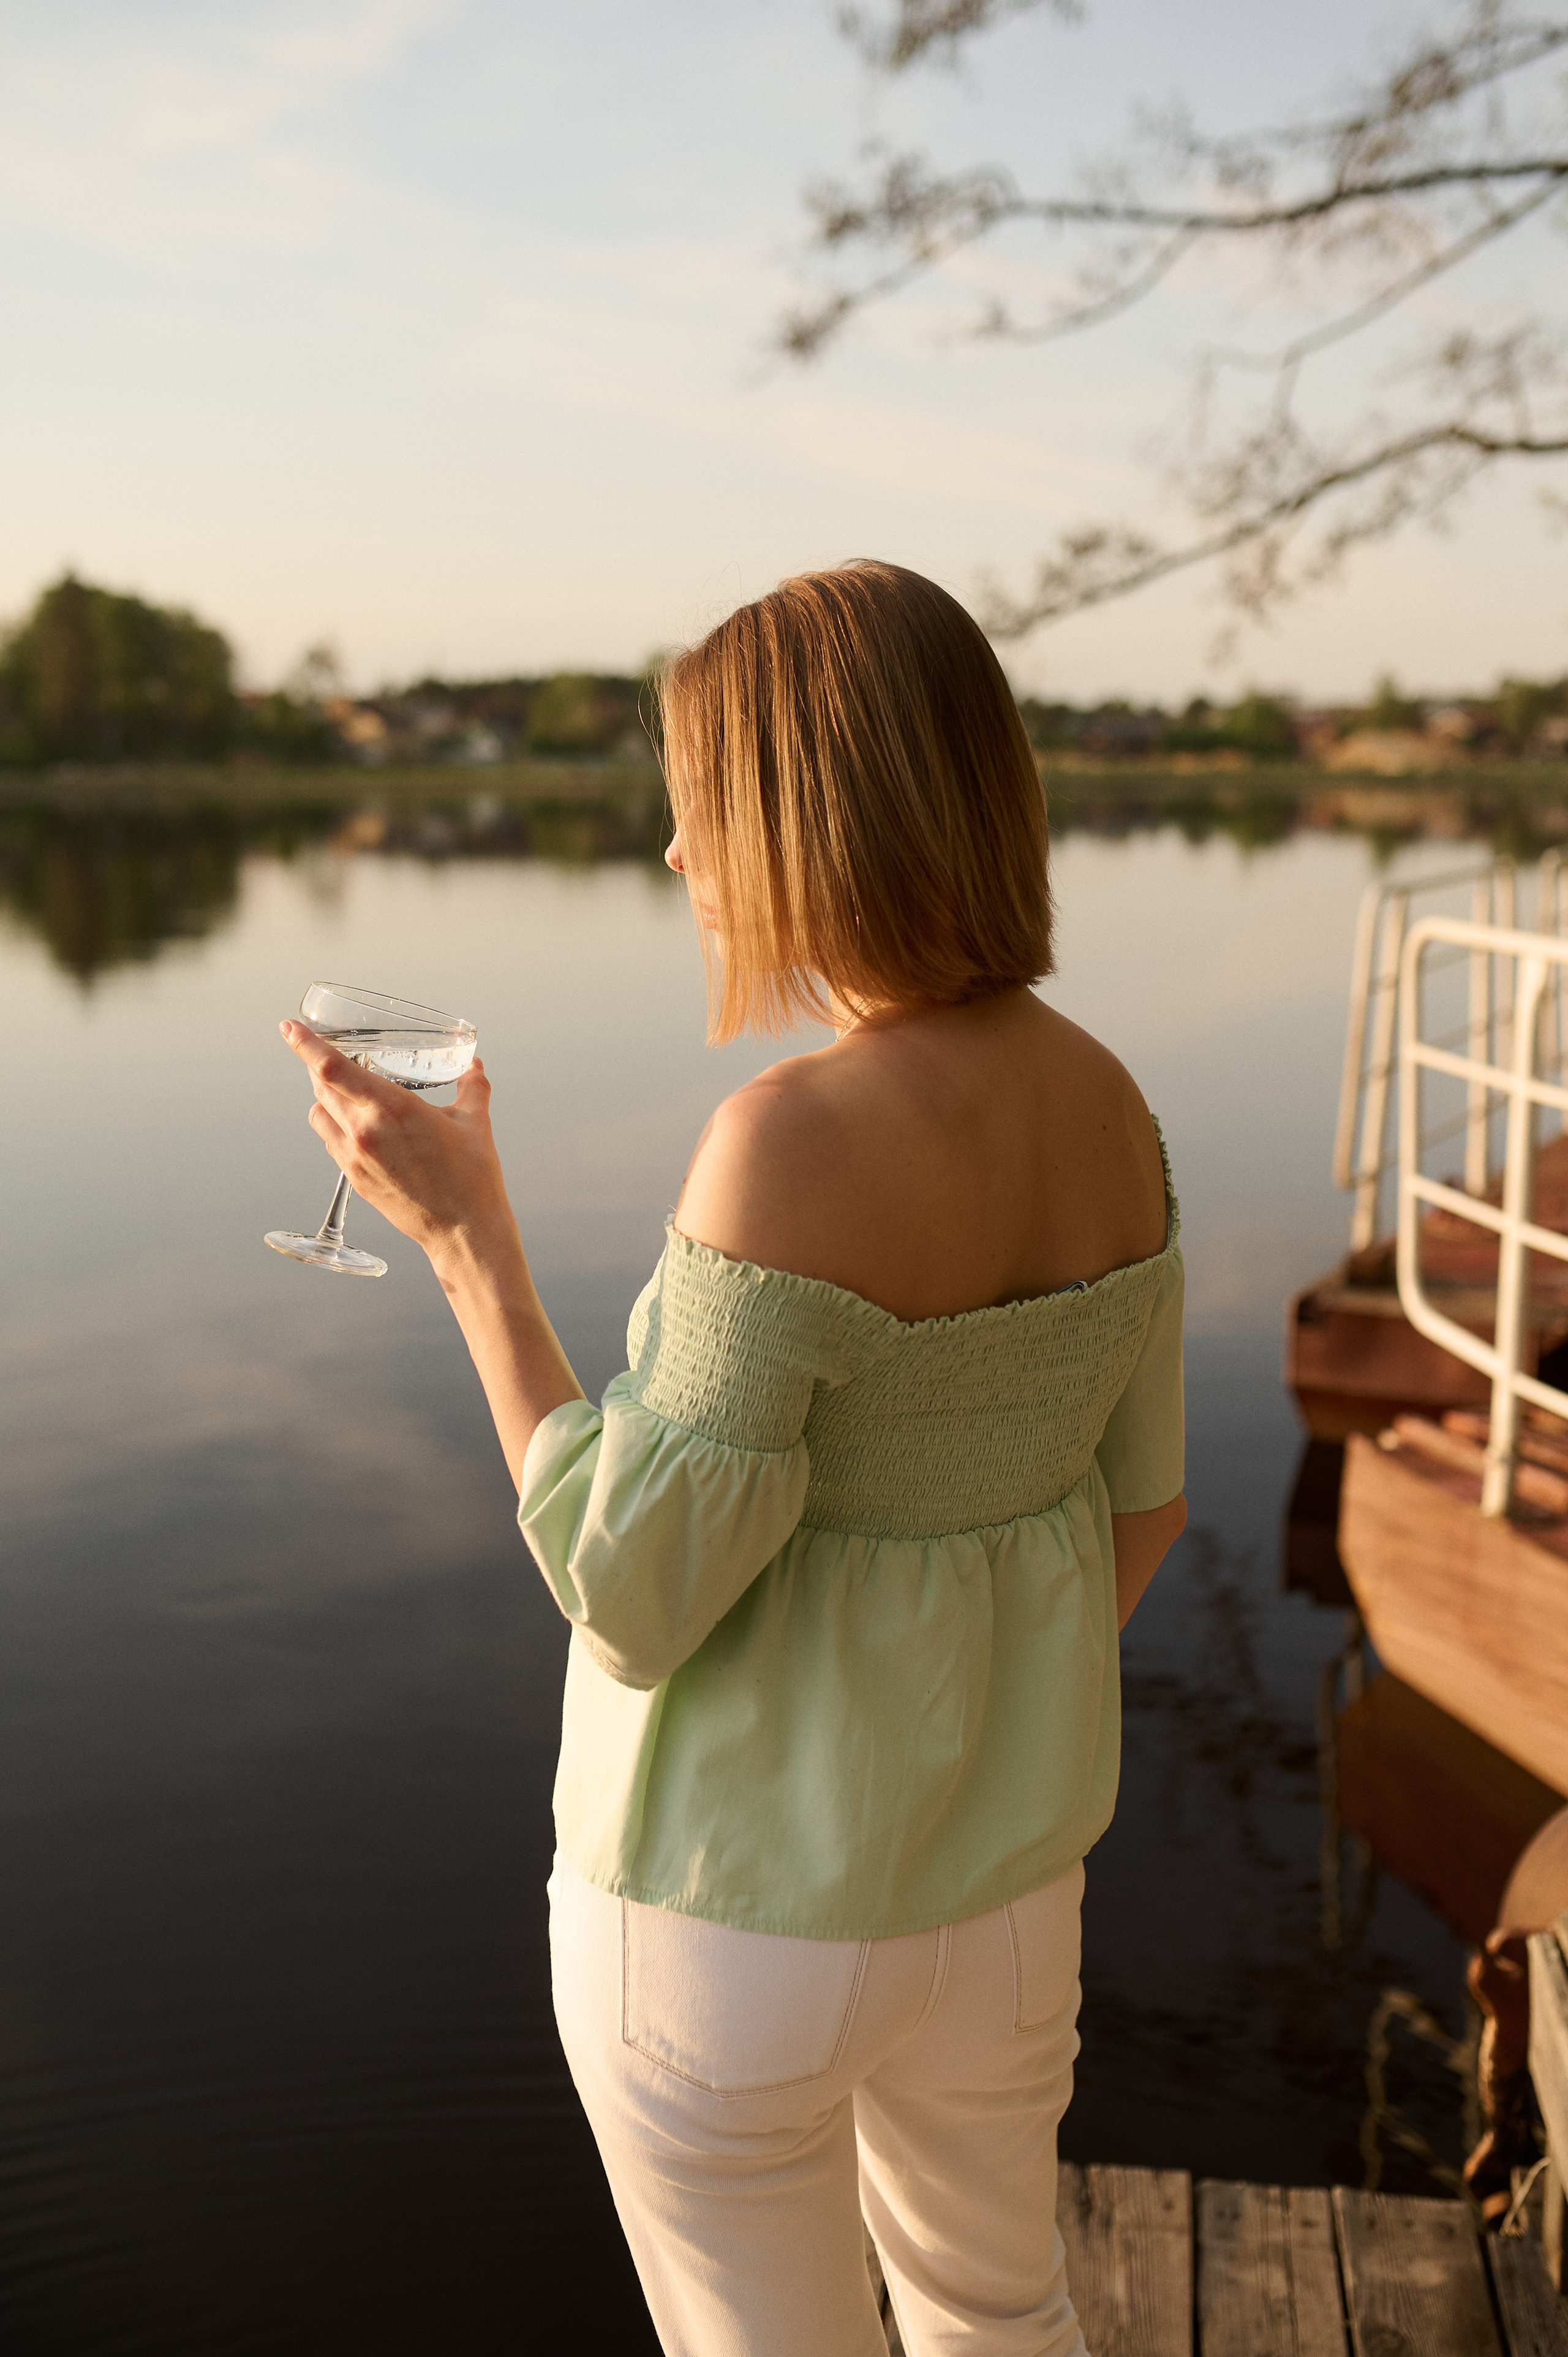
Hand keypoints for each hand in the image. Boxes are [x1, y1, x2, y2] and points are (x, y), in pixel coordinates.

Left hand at [281, 1021, 516, 1263]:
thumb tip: (474, 1066)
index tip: (289, 1027)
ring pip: (319, 1113)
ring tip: (342, 1089)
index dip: (305, 1044)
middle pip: (320, 1086)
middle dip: (316, 1064)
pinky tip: (355, 1124)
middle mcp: (365, 1131)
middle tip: (325, 1051)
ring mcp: (355, 1157)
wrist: (463, 1230)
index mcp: (392, 1108)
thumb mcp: (475, 1122)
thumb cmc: (471, 1177)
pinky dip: (334, 1124)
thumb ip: (472, 1086)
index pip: (332, 1068)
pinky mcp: (354, 1178)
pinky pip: (330, 1141)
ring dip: (324, 1095)